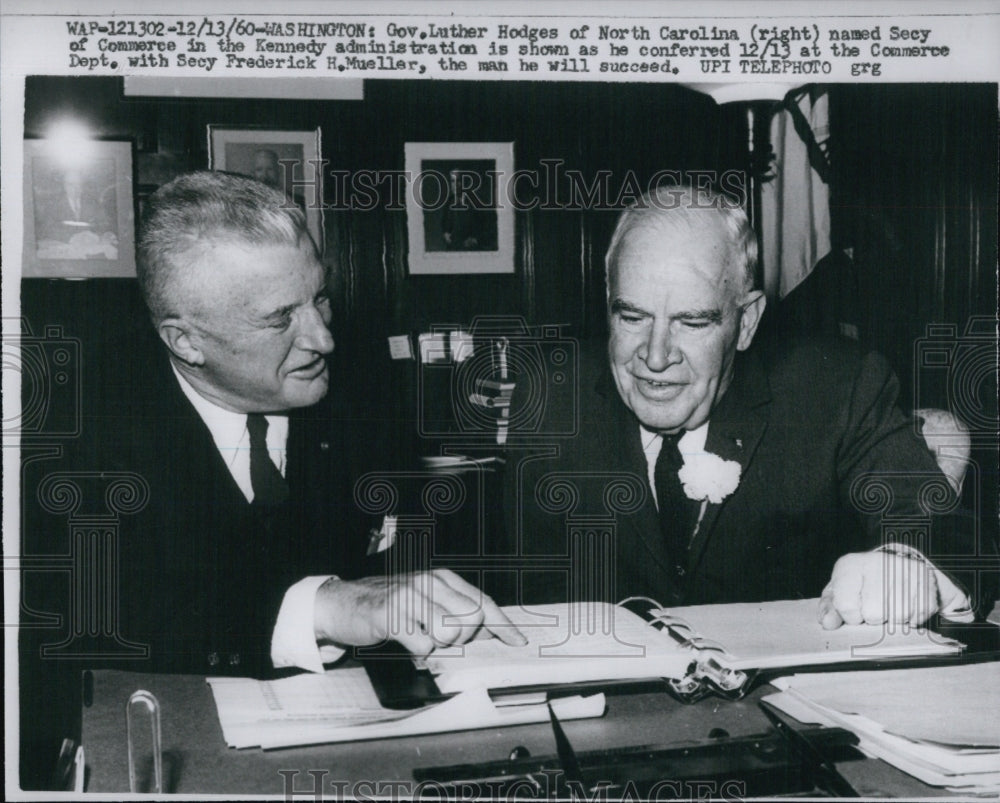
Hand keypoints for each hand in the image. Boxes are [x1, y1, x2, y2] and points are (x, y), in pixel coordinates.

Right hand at [314, 569, 526, 654]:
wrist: (340, 603)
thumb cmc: (387, 605)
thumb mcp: (424, 600)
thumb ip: (454, 612)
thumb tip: (489, 630)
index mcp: (440, 578)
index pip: (482, 600)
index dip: (503, 622)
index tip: (518, 640)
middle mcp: (428, 582)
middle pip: (471, 619)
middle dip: (462, 638)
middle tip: (438, 637)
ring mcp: (409, 597)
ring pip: (449, 633)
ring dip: (437, 645)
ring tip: (419, 636)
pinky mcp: (391, 616)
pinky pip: (422, 646)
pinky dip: (417, 652)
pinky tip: (405, 642)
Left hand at [819, 550, 939, 629]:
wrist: (891, 569)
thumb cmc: (859, 586)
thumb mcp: (839, 594)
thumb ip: (830, 610)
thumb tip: (828, 622)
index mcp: (850, 565)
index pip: (846, 605)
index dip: (850, 616)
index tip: (854, 609)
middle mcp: (876, 561)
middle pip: (874, 613)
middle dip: (873, 618)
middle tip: (875, 607)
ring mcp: (902, 567)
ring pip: (899, 615)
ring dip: (894, 618)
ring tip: (890, 605)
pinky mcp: (925, 577)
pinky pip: (921, 613)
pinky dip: (914, 617)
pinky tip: (906, 605)